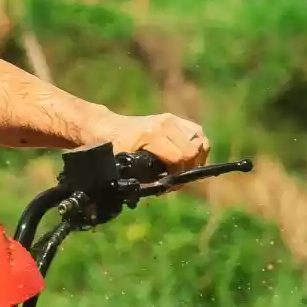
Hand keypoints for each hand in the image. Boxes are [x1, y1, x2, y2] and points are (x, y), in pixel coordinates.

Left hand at [93, 112, 209, 174]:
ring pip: (200, 140)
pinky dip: (198, 146)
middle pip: (194, 150)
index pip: (180, 157)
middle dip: (188, 168)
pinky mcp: (175, 118)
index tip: (170, 183)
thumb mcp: (123, 165)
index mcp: (152, 135)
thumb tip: (165, 187)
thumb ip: (144, 178)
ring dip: (196, 157)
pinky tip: (188, 156)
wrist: (106, 126)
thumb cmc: (112, 147)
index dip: (178, 174)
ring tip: (184, 168)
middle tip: (176, 177)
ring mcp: (172, 119)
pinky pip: (197, 133)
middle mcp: (165, 125)